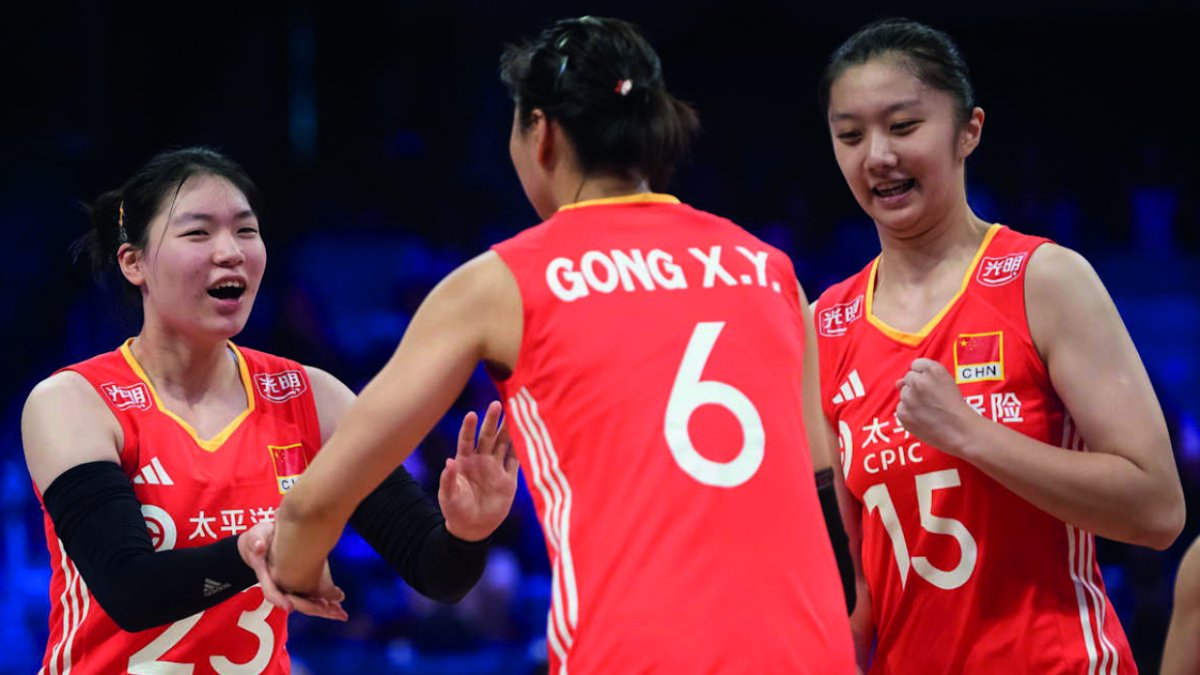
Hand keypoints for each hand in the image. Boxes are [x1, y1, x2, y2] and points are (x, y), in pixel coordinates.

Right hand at [241, 520, 347, 620]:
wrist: (261, 543)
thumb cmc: (259, 539)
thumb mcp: (257, 537)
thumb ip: (256, 541)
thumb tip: (259, 546)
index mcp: (267, 577)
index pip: (272, 592)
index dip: (280, 600)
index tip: (289, 608)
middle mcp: (279, 587)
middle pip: (294, 603)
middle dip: (311, 608)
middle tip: (330, 610)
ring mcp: (290, 588)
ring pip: (305, 603)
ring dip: (322, 609)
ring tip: (340, 613)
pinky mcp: (300, 587)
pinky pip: (312, 597)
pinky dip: (325, 602)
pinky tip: (338, 606)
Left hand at [439, 401, 519, 541]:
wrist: (472, 528)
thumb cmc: (455, 511)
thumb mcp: (448, 497)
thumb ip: (448, 480)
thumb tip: (449, 461)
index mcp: (464, 462)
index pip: (467, 440)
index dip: (469, 427)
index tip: (472, 414)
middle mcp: (481, 461)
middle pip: (487, 437)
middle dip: (492, 421)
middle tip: (497, 404)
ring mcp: (495, 469)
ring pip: (504, 444)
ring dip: (509, 430)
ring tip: (516, 413)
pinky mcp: (508, 480)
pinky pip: (515, 461)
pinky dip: (521, 449)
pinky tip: (526, 436)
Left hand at [895, 358, 980, 456]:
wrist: (961, 431)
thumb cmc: (956, 407)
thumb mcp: (947, 382)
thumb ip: (923, 375)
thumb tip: (898, 382)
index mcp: (933, 370)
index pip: (916, 364)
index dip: (923, 375)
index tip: (931, 384)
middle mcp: (918, 381)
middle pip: (908, 378)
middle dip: (916, 387)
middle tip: (931, 398)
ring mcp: (909, 398)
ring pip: (904, 393)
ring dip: (912, 400)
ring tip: (929, 409)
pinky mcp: (903, 413)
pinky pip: (901, 408)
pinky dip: (909, 413)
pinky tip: (923, 417)